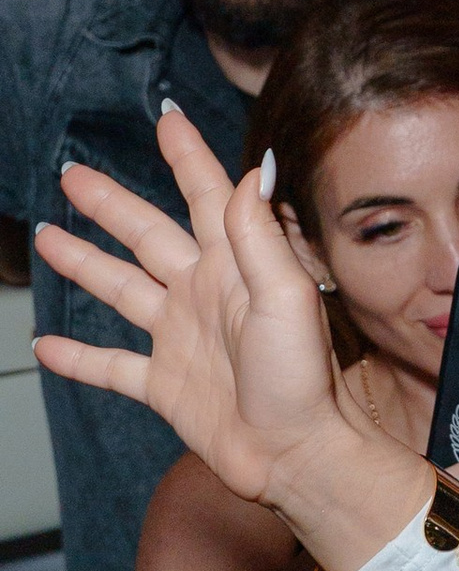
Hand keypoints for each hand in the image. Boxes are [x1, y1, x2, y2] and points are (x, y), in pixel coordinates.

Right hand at [34, 108, 367, 513]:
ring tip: (47, 236)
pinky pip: (111, 365)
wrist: (296, 453)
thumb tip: (253, 166)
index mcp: (235, 265)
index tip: (166, 118)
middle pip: (147, 234)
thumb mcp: (286, 295)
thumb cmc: (303, 377)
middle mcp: (203, 293)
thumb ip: (261, 233)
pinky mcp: (164, 385)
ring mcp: (180, 338)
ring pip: (121, 289)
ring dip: (84, 263)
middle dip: (110, 203)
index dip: (186, 156)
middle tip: (74, 175)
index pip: (206, 195)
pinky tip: (44, 345)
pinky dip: (76, 356)